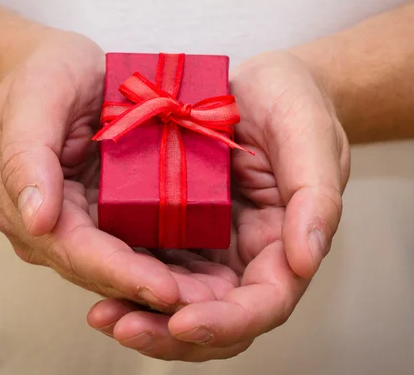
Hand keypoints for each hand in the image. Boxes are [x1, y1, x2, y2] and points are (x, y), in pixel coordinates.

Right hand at [0, 30, 188, 307]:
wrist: (61, 69)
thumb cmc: (46, 75)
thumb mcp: (36, 97)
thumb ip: (29, 156)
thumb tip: (36, 220)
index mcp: (26, 206)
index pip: (76, 252)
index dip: (121, 274)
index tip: (166, 291)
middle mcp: (53, 228)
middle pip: (103, 272)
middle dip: (152, 293)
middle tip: (208, 306)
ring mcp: (82, 226)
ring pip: (124, 270)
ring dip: (167, 289)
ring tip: (216, 300)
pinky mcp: (109, 218)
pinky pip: (139, 249)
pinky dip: (169, 265)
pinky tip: (206, 277)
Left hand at [86, 50, 350, 359]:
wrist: (259, 82)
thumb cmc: (292, 100)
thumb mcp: (308, 132)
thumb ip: (317, 194)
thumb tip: (308, 259)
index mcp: (284, 243)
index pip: (265, 302)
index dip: (227, 321)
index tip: (183, 321)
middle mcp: (246, 255)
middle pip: (214, 317)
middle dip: (169, 332)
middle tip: (122, 325)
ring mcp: (210, 246)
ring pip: (179, 302)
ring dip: (141, 315)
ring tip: (102, 316)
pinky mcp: (178, 229)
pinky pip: (153, 266)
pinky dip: (128, 280)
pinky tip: (97, 274)